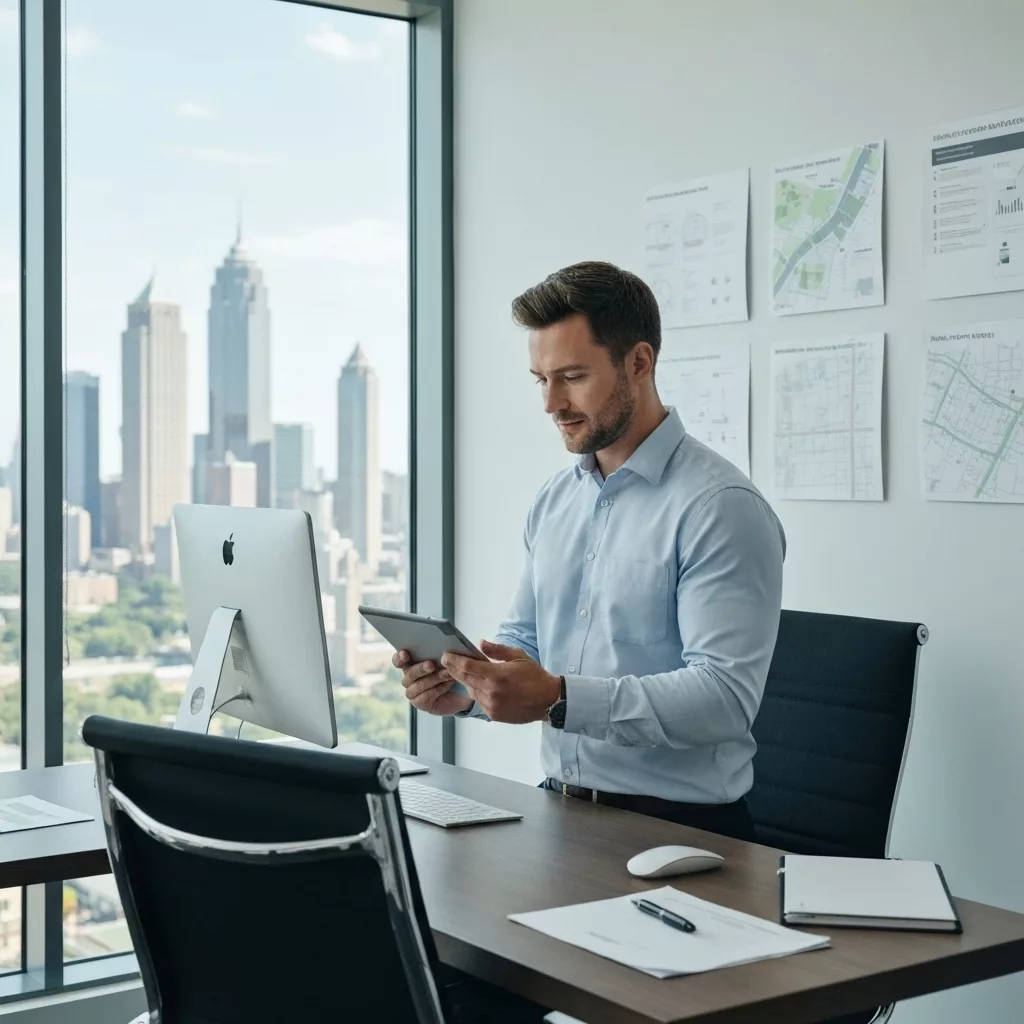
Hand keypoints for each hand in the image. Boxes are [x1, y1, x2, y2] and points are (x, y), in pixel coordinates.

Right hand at [393, 650, 472, 716]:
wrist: (461, 692)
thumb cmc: (451, 671)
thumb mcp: (447, 660)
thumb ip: (440, 653)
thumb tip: (443, 647)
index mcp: (410, 664)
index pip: (398, 661)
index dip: (399, 658)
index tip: (405, 653)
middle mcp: (409, 678)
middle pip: (409, 673)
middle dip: (420, 668)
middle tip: (431, 664)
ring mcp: (412, 692)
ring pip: (417, 685)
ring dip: (433, 679)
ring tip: (447, 674)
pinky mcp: (419, 703)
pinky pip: (425, 696)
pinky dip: (438, 689)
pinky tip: (448, 684)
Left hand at [440, 640, 560, 723]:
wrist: (548, 700)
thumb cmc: (535, 676)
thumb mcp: (518, 656)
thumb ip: (497, 650)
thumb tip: (480, 643)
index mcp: (497, 675)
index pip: (468, 666)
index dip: (454, 660)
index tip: (446, 656)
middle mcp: (492, 691)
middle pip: (465, 678)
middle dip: (454, 669)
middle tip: (447, 662)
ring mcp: (492, 705)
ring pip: (471, 691)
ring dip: (466, 681)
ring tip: (462, 673)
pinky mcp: (494, 715)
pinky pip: (479, 701)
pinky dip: (477, 693)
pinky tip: (479, 686)